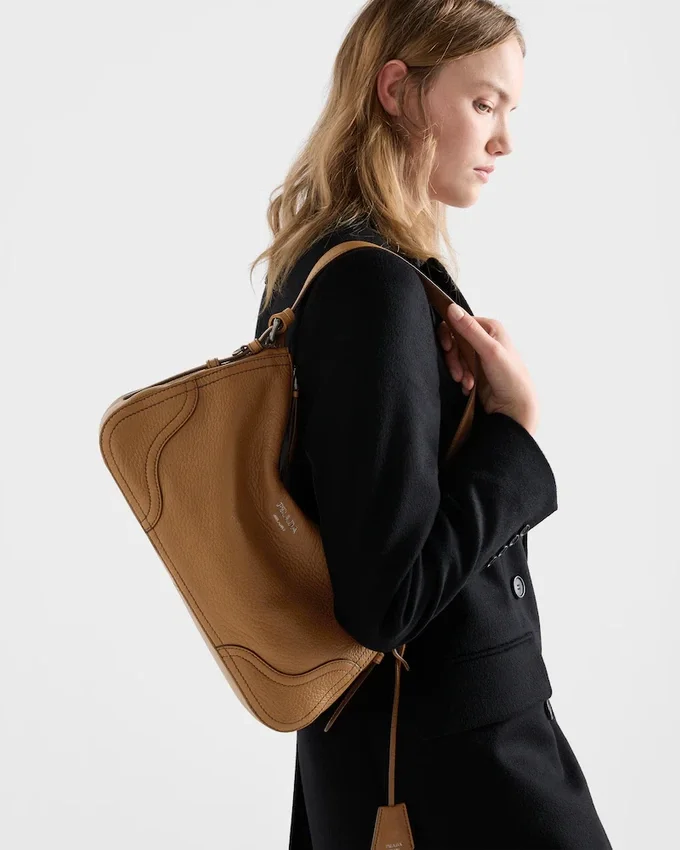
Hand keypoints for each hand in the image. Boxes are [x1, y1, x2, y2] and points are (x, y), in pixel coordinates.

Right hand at [436, 303, 539, 435]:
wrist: (514, 408)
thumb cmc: (510, 378)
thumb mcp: (490, 351)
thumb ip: (469, 330)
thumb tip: (451, 308)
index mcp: (490, 327)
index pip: (458, 321)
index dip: (450, 335)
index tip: (448, 349)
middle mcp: (484, 338)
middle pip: (454, 340)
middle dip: (454, 358)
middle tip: (458, 373)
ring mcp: (479, 354)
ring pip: (454, 356)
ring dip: (457, 370)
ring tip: (467, 382)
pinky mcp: (475, 369)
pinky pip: (457, 368)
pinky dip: (460, 377)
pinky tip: (469, 386)